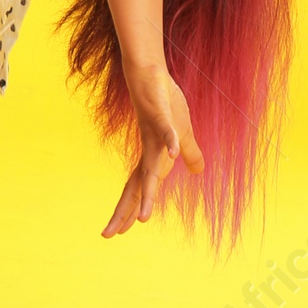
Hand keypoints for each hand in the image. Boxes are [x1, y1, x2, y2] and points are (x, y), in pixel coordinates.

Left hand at [101, 62, 203, 237]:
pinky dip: (171, 141)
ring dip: (148, 192)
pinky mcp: (160, 113)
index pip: (137, 186)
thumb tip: (198, 171)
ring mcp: (153, 132)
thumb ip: (188, 154)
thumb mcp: (181, 133)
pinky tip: (173, 153)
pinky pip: (166, 129)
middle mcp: (148, 149)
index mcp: (151, 155)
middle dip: (125, 209)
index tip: (117, 232)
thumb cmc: (164, 102)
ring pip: (151, 166)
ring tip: (143, 217)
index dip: (129, 207)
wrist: (150, 72)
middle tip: (109, 235)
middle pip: (135, 184)